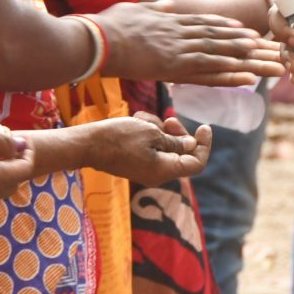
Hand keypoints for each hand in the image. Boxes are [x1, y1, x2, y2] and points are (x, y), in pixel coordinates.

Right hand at [84, 114, 211, 184]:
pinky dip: (149, 132)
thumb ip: (175, 141)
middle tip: (171, 119)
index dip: (204, 145)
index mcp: (165, 170)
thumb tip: (190, 145)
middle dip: (179, 134)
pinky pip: (151, 147)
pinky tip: (138, 120)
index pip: (196, 163)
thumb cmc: (119, 137)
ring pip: (166, 146)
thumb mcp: (151, 133)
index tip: (205, 127)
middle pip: (182, 153)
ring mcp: (146, 169)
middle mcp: (158, 174)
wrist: (88, 144)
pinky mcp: (136, 162)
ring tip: (144, 118)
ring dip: (160, 129)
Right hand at [94, 0, 280, 85]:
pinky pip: (208, 71)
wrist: (95, 39)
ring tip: (262, 55)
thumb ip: (155, 8)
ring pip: (218, 52)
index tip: (240, 25)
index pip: (202, 22)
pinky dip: (229, 73)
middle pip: (216, 35)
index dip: (224, 24)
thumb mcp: (134, 9)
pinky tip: (246, 77)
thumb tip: (168, 3)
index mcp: (169, 21)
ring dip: (241, 54)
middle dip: (240, 38)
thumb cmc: (106, 26)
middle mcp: (179, 33)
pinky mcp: (173, 67)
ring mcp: (178, 49)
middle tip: (262, 39)